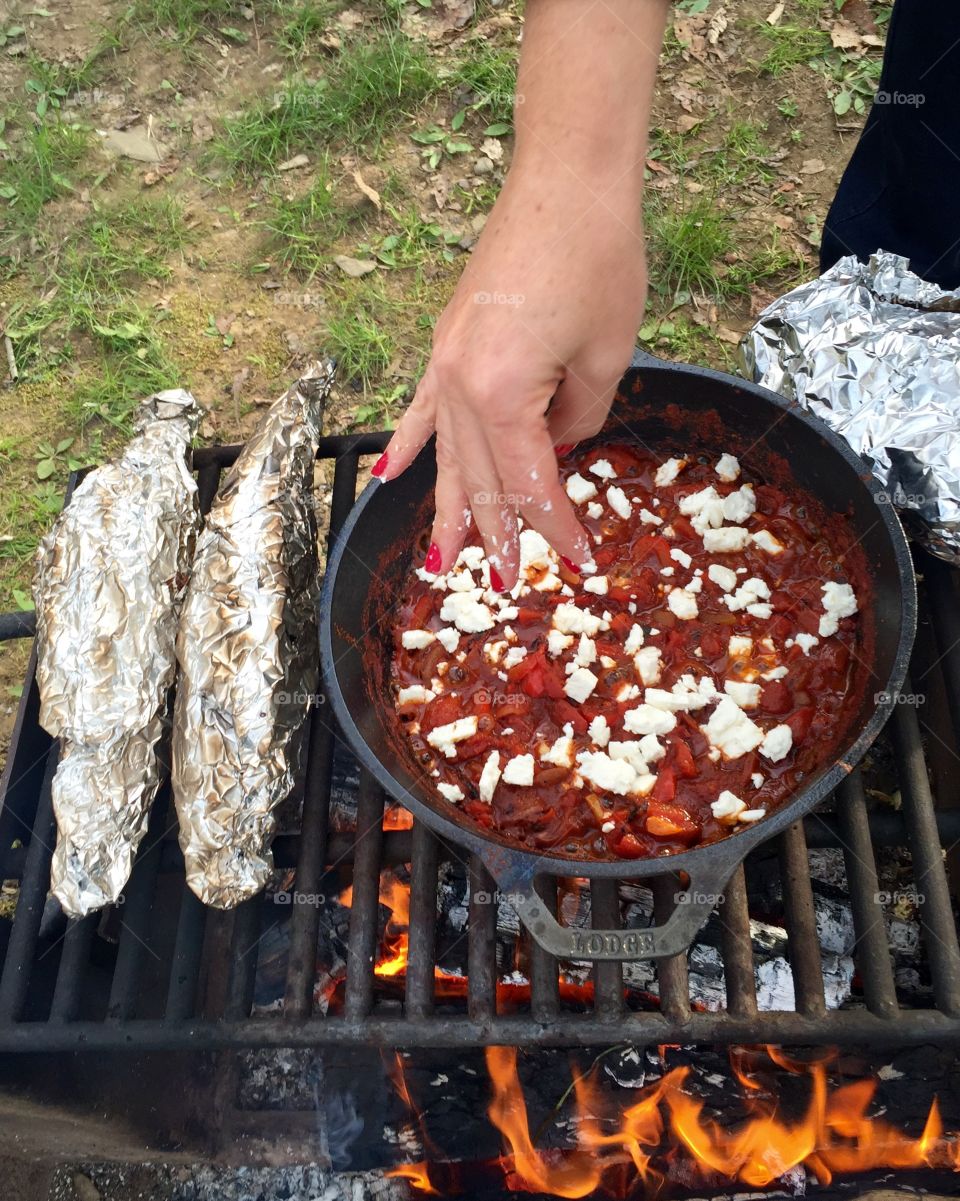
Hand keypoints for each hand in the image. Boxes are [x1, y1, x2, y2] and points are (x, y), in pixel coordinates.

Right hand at [375, 162, 647, 588]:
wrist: (565, 180)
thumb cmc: (598, 259)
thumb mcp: (606, 356)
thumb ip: (580, 417)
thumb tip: (560, 444)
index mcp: (501, 395)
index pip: (528, 482)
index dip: (555, 526)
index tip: (579, 561)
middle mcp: (459, 386)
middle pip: (478, 479)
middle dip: (496, 534)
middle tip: (507, 582)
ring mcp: (444, 364)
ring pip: (444, 456)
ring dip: (447, 510)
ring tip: (442, 560)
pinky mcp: (447, 344)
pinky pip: (421, 411)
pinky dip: (407, 448)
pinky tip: (389, 479)